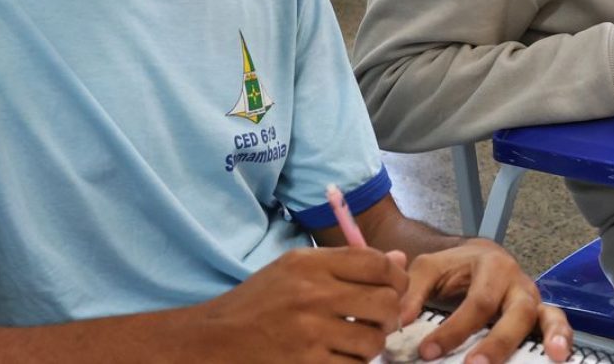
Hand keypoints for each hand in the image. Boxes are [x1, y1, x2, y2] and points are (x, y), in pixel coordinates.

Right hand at [198, 246, 406, 361]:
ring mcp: (310, 333)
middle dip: (391, 313)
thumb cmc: (258, 300)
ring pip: (373, 341)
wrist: (214, 339)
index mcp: (310, 264)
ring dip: (373, 343)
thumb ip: (346, 262)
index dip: (397, 276)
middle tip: (381, 319)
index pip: (376, 263)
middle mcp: (313, 294)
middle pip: (383, 302)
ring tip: (358, 340)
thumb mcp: (295, 267)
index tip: (396, 287)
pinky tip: (341, 357)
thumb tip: (399, 260)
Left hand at [399, 238, 571, 362]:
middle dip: (497, 342)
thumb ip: (412, 291)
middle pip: (514, 312)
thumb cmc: (454, 266)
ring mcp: (532, 298)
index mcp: (491, 265)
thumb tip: (400, 320)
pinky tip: (563, 356)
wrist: (478, 255)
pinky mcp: (540, 313)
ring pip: (546, 315)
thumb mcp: (429, 268)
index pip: (475, 303)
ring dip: (551, 336)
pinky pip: (556, 322)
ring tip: (555, 356)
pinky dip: (563, 336)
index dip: (454, 330)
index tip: (427, 352)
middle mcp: (517, 281)